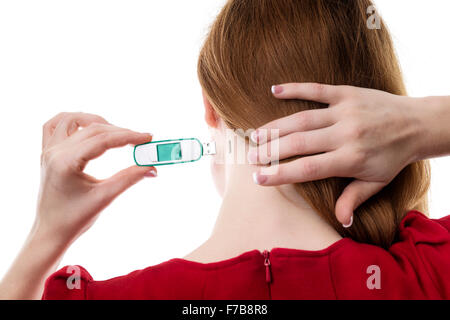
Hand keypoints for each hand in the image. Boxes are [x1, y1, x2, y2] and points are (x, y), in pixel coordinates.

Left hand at [36, 112, 156, 243]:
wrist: (51, 232)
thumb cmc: (74, 219)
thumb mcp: (105, 197)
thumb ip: (129, 178)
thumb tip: (152, 168)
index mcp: (65, 163)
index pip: (103, 140)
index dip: (128, 136)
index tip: (147, 138)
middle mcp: (54, 152)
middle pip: (93, 129)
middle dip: (121, 132)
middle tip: (142, 141)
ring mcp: (48, 150)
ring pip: (74, 120)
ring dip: (97, 122)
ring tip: (117, 133)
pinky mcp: (47, 152)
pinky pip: (55, 125)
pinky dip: (73, 121)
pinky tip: (88, 126)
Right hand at [248, 83, 426, 225]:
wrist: (417, 124)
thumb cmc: (393, 157)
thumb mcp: (376, 182)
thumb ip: (354, 199)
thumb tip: (341, 220)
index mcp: (351, 159)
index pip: (308, 169)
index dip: (280, 174)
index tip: (258, 178)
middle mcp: (346, 134)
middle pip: (299, 143)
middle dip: (271, 151)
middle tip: (250, 157)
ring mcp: (345, 110)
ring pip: (302, 118)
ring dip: (276, 126)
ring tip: (255, 135)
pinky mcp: (347, 93)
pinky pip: (316, 89)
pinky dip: (294, 88)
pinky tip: (273, 90)